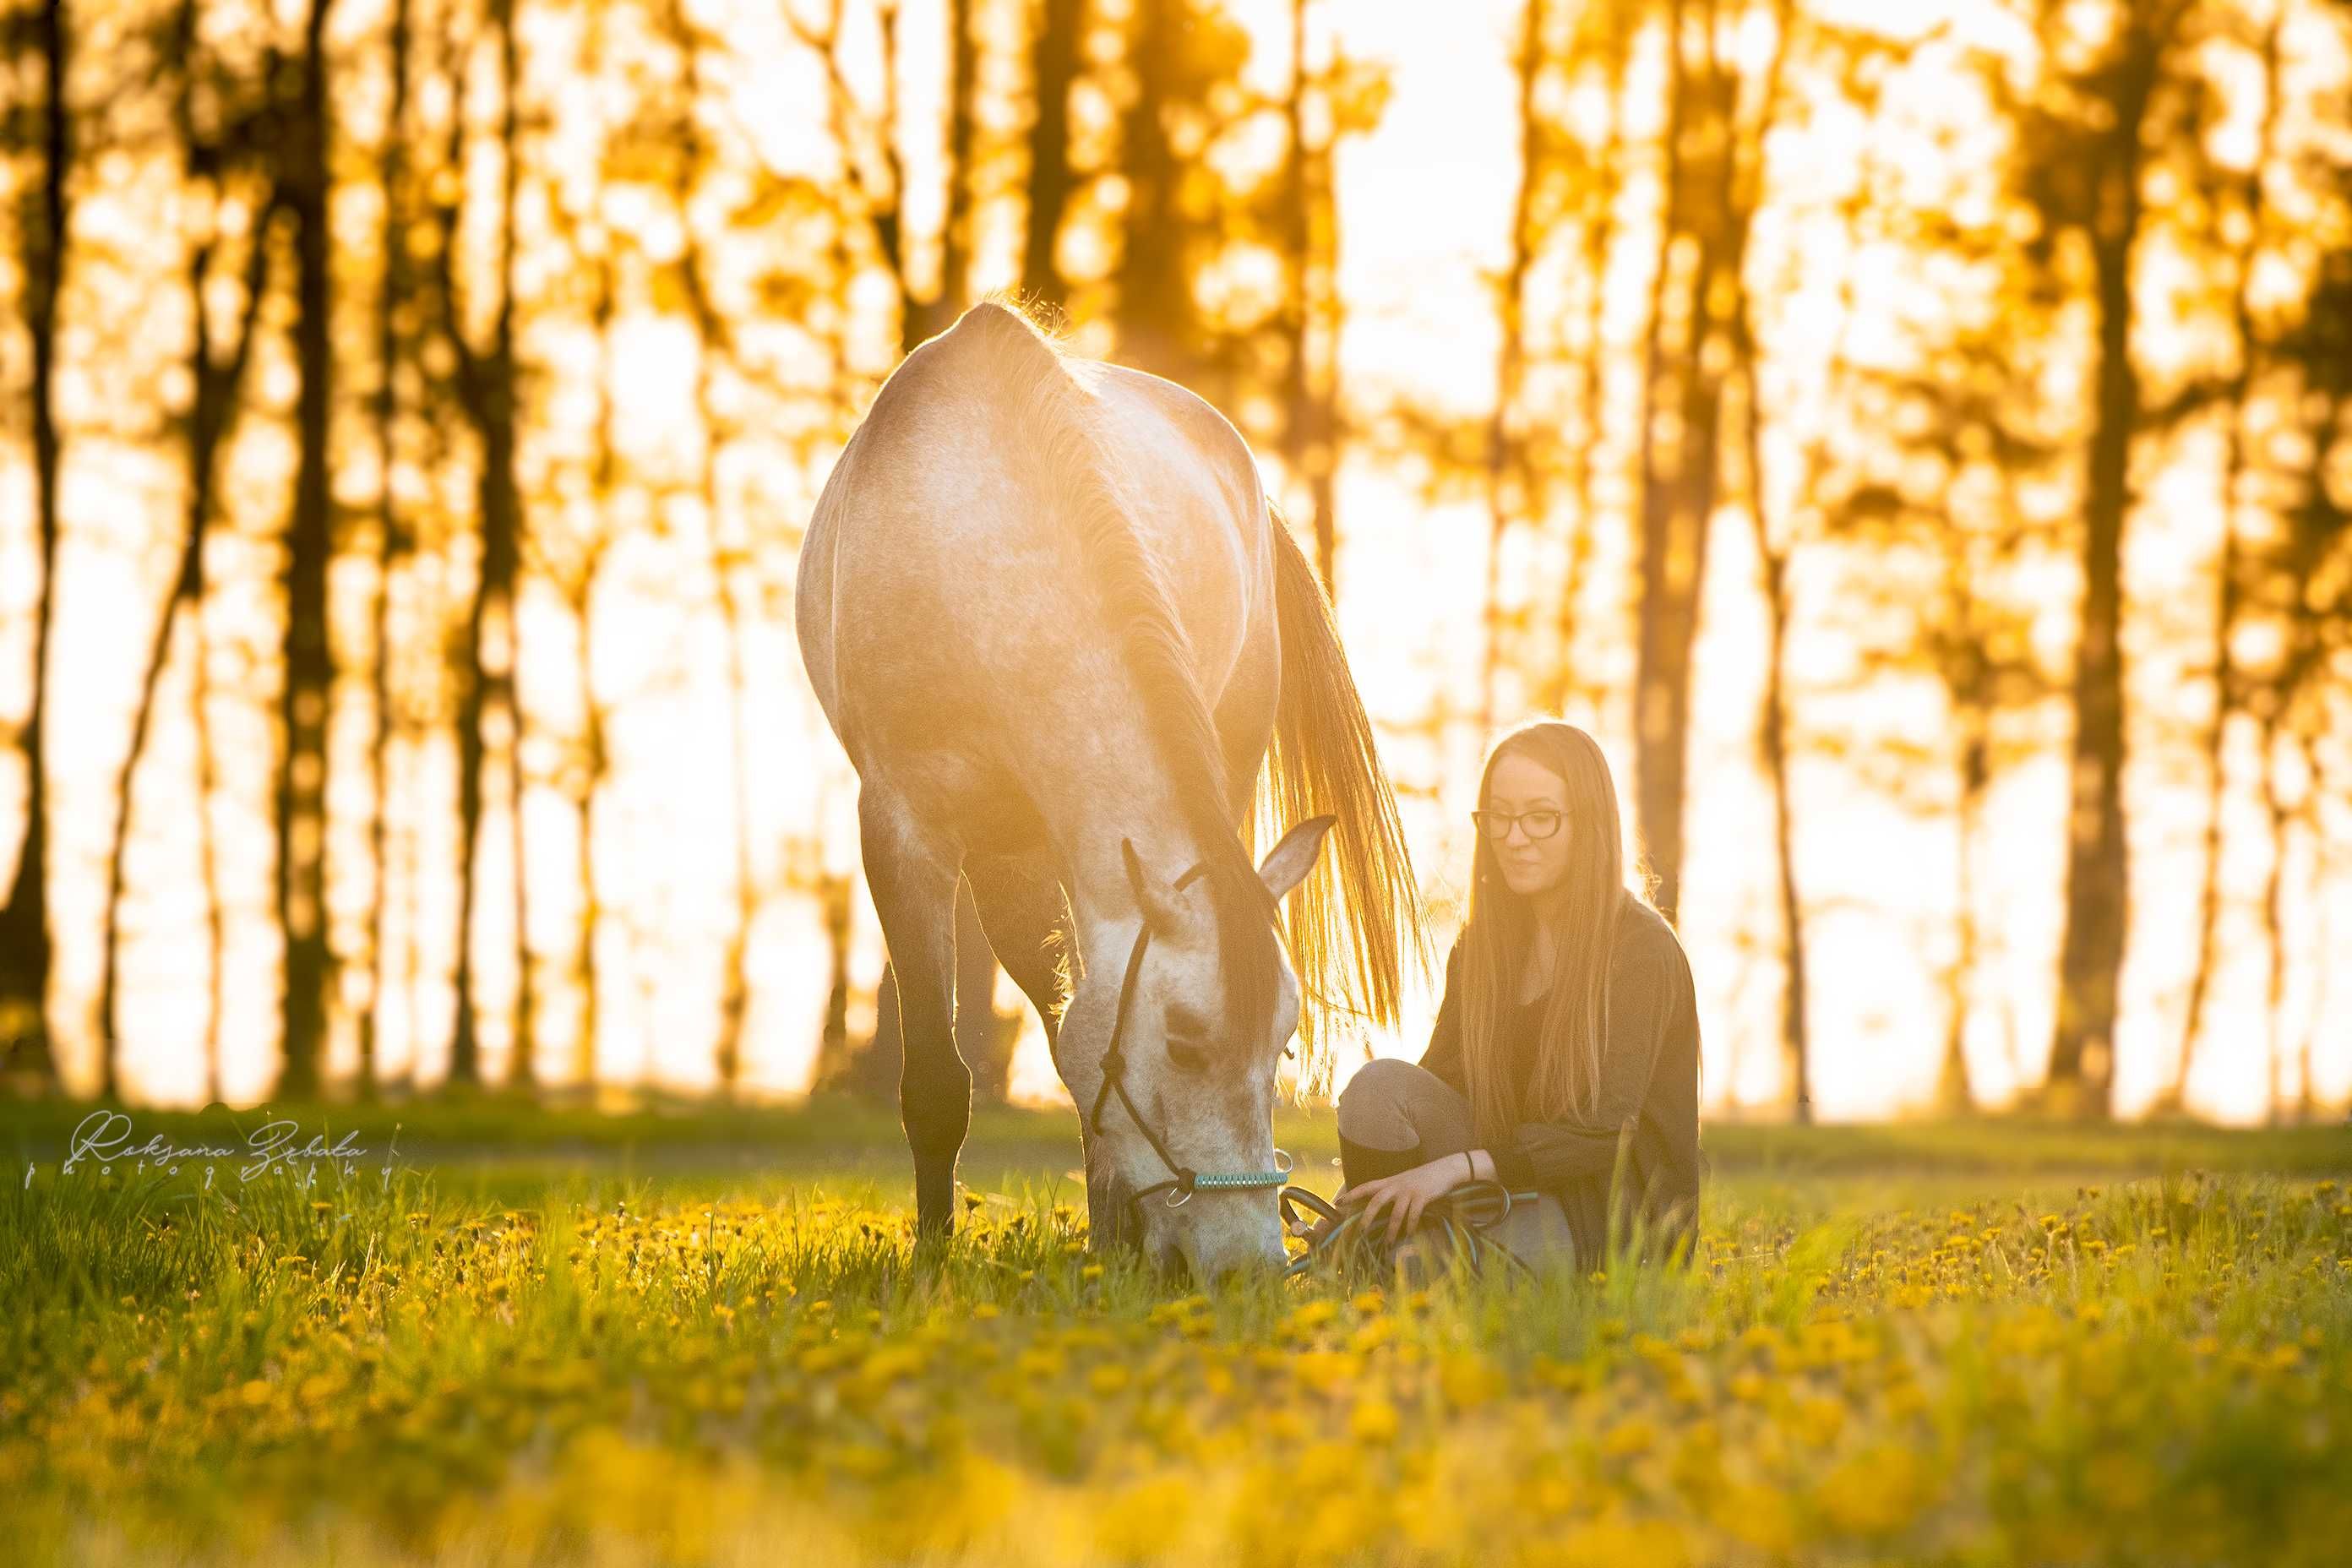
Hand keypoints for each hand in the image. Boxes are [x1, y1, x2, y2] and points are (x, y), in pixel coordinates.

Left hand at [1336, 1158, 1465, 1246]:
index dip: (1351, 1195)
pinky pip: (1414, 1214)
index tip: (1338, 1203)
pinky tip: (1409, 1235)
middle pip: (1377, 1201)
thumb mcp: (1403, 1181)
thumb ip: (1391, 1191)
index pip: (1366, 1186)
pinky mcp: (1423, 1196)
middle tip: (1361, 1232)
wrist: (1445, 1169)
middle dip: (1367, 1217)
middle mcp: (1397, 1185)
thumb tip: (1379, 1207)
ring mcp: (1410, 1191)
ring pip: (1396, 1213)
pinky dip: (1410, 1226)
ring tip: (1388, 1243)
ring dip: (1391, 1230)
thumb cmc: (1422, 1178)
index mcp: (1390, 1182)